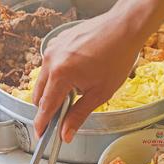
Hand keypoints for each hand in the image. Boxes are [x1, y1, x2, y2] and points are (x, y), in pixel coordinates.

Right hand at [33, 11, 141, 142]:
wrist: (124, 27)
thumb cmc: (116, 58)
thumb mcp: (99, 94)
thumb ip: (78, 116)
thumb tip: (65, 134)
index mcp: (60, 74)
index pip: (46, 106)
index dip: (42, 124)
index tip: (41, 135)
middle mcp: (51, 59)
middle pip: (39, 95)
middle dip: (48, 108)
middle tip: (63, 117)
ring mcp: (52, 48)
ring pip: (43, 80)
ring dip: (53, 92)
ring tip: (75, 92)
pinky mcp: (57, 42)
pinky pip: (49, 66)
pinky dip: (57, 76)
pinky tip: (75, 76)